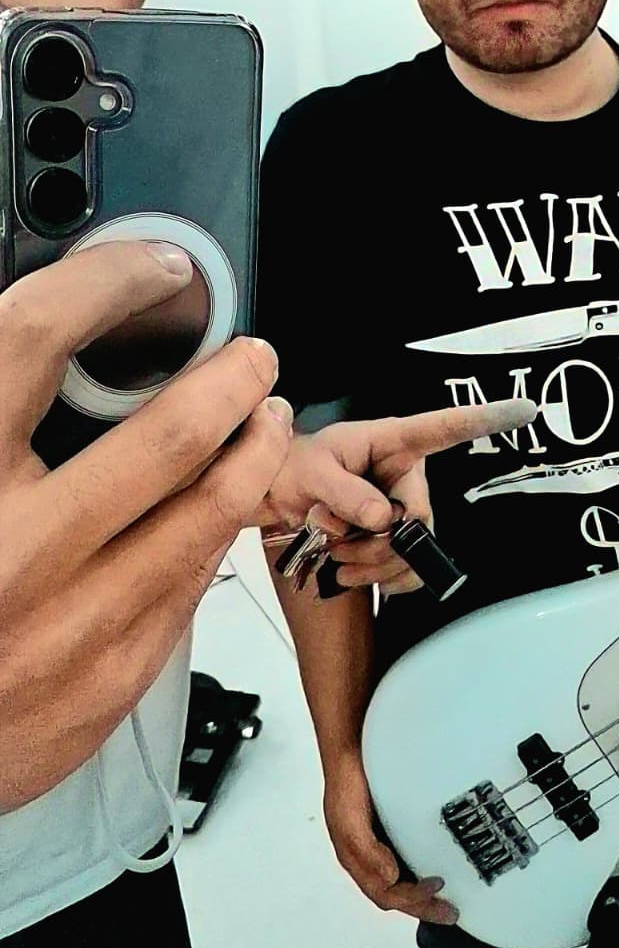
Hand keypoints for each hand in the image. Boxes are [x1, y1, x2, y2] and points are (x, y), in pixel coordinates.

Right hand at [1, 241, 291, 617]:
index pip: (34, 340)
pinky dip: (214, 527)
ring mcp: (69, 625)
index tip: (153, 268)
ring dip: (254, 451)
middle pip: (169, 433)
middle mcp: (11, 554)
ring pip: (210, 511)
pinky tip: (216, 503)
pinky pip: (193, 580)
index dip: (108, 283)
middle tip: (251, 356)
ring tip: (264, 419)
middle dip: (232, 378)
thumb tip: (54, 330)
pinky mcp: (111, 679)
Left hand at [261, 400, 535, 593]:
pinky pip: (408, 572)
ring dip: (374, 565)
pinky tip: (352, 574)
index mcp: (393, 442)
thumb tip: (384, 519)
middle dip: (380, 542)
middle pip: (420, 518)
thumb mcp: (311, 472)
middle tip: (338, 544)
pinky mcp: (396, 542)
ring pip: (413, 551)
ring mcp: (403, 510)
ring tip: (337, 557)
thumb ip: (345, 493)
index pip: (445, 428)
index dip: (485, 419)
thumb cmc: (292, 468)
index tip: (524, 409)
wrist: (274, 499)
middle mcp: (406, 475)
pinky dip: (381, 580)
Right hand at [323, 751, 456, 921]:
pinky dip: (423, 868)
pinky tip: (440, 865)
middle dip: (423, 906)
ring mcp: (382, 843)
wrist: (353, 749)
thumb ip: (367, 852)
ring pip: (403, 880)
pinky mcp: (393, 829)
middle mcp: (370, 857)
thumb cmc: (347, 784)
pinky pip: (410, 856)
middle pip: (397, 893)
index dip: (412, 899)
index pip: (386, 894)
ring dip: (423, 894)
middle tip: (452, 912)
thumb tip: (390, 879)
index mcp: (357, 861)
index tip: (439, 890)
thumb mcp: (349, 820)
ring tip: (449, 899)